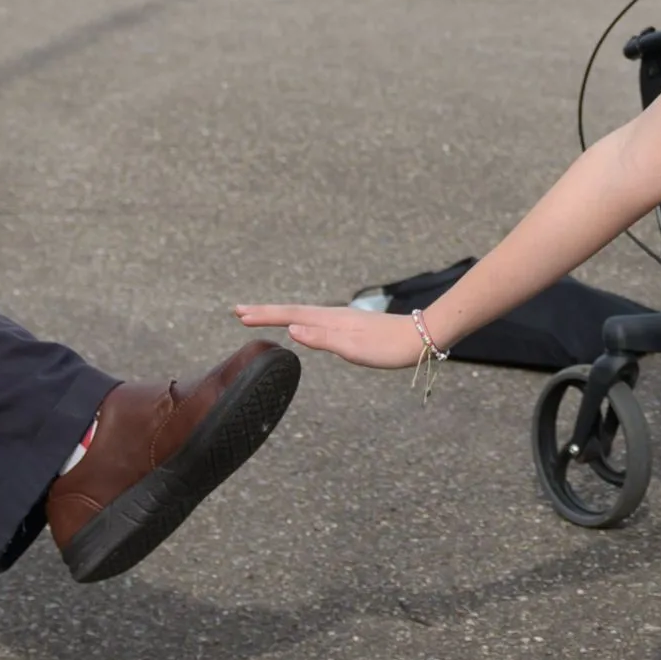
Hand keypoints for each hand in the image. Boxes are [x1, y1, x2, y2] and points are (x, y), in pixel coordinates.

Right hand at [236, 301, 436, 370]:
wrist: (422, 338)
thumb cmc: (390, 347)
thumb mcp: (354, 348)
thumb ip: (322, 339)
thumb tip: (291, 329)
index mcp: (331, 320)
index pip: (290, 315)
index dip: (264, 315)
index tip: (239, 314)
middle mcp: (333, 315)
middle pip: (292, 311)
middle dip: (265, 312)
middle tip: (238, 311)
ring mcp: (341, 320)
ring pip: (303, 314)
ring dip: (279, 315)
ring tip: (260, 316)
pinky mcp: (349, 326)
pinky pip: (314, 320)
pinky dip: (297, 319)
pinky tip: (299, 325)